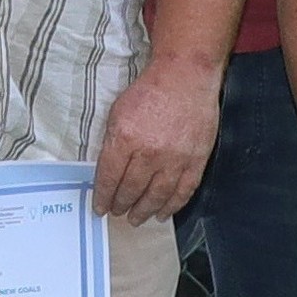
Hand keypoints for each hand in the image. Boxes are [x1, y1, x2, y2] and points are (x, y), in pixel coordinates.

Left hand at [93, 56, 219, 221]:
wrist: (185, 77)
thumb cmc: (149, 91)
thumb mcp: (118, 112)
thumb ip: (112, 142)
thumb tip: (108, 171)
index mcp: (125, 139)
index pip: (110, 177)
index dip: (103, 196)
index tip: (100, 207)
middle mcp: (150, 153)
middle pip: (132, 190)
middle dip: (122, 205)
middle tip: (118, 213)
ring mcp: (175, 159)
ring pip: (157, 196)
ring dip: (145, 211)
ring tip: (137, 218)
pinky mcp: (196, 160)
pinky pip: (183, 191)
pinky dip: (172, 206)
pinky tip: (163, 213)